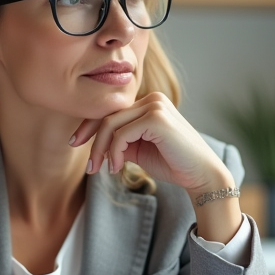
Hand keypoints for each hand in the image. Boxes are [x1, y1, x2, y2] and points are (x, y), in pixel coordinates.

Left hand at [70, 92, 233, 199]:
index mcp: (148, 103)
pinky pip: (121, 134)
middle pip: (107, 116)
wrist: (200, 175)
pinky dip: (114, 152)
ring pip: (111, 125)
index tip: (75, 143)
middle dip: (92, 142)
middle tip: (88, 166)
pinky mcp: (156, 118)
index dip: (89, 126)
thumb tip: (95, 141)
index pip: (111, 110)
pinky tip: (117, 167)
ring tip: (101, 169)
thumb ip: (120, 140)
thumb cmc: (172, 163)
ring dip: (101, 150)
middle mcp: (152, 99)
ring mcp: (155, 106)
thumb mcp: (138, 149)